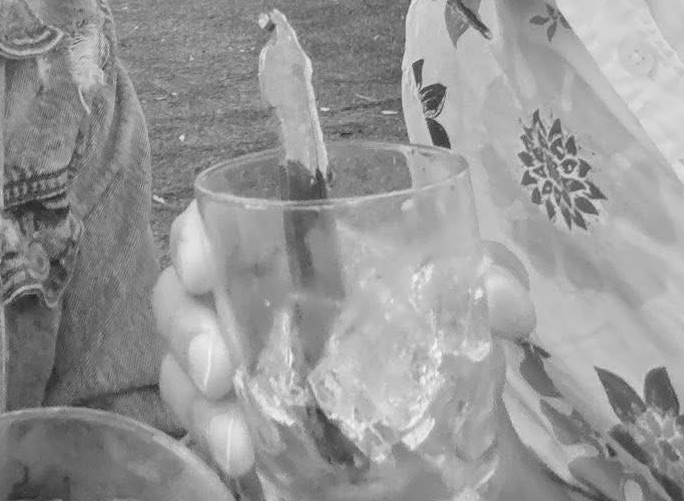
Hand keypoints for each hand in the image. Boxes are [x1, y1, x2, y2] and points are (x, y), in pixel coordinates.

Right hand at [153, 202, 546, 487]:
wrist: (447, 432)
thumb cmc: (434, 337)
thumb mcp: (465, 306)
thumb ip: (487, 288)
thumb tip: (505, 301)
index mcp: (289, 253)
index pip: (214, 224)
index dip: (192, 239)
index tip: (200, 268)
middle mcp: (249, 302)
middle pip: (179, 297)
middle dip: (185, 328)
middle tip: (218, 370)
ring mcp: (239, 368)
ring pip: (178, 365)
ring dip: (195, 400)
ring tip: (235, 441)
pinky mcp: (242, 424)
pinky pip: (200, 426)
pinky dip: (212, 441)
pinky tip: (243, 459)